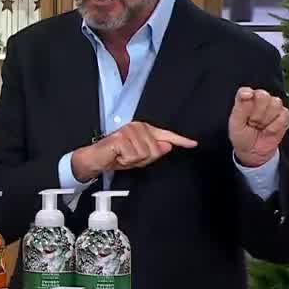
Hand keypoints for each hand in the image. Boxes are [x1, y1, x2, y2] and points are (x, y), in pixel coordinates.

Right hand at [71, 121, 196, 180]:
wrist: (95, 159)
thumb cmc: (115, 156)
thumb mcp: (138, 157)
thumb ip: (154, 151)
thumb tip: (167, 146)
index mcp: (144, 129)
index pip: (165, 135)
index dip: (180, 140)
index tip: (193, 143)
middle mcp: (138, 126)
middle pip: (156, 150)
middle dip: (143, 159)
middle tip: (129, 158)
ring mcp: (129, 130)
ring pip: (146, 154)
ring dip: (133, 161)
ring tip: (122, 157)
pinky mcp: (122, 138)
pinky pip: (134, 156)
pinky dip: (126, 161)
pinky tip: (118, 156)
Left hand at [228, 87, 288, 167]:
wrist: (253, 151)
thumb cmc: (242, 135)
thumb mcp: (236, 124)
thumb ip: (240, 107)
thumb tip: (248, 93)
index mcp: (246, 99)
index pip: (246, 91)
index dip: (247, 94)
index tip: (247, 99)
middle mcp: (260, 100)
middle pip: (263, 95)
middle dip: (257, 112)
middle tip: (252, 122)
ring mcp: (273, 107)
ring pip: (275, 103)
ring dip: (266, 119)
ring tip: (260, 127)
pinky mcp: (284, 116)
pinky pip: (284, 115)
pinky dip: (275, 126)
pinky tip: (268, 131)